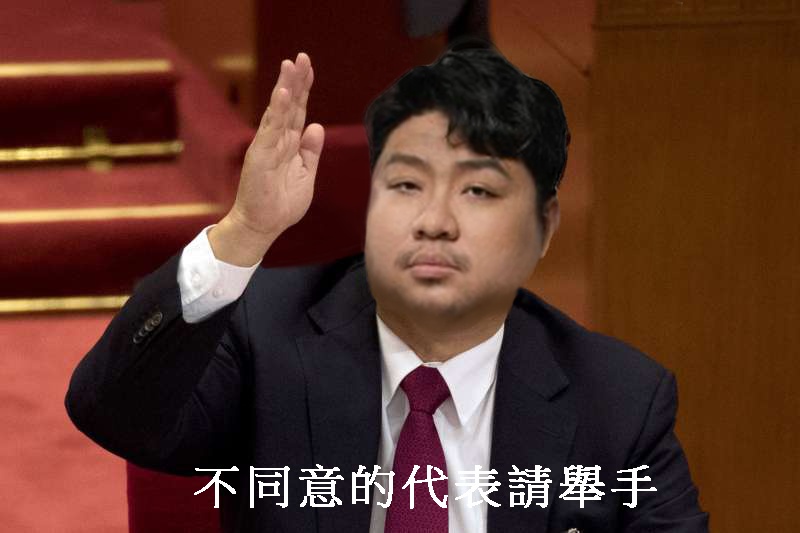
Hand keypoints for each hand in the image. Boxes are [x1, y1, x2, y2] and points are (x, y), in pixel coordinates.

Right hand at [210, 53, 324, 265]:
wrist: (263, 226)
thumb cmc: (282, 204)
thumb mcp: (305, 175)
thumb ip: (311, 152)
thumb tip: (317, 126)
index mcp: (289, 144)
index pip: (298, 111)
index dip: (303, 89)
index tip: (308, 66)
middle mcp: (277, 140)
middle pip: (289, 105)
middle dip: (295, 80)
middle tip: (301, 56)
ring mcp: (267, 146)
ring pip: (278, 112)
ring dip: (285, 88)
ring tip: (290, 65)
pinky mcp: (260, 155)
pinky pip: (271, 129)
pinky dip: (276, 111)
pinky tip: (282, 94)